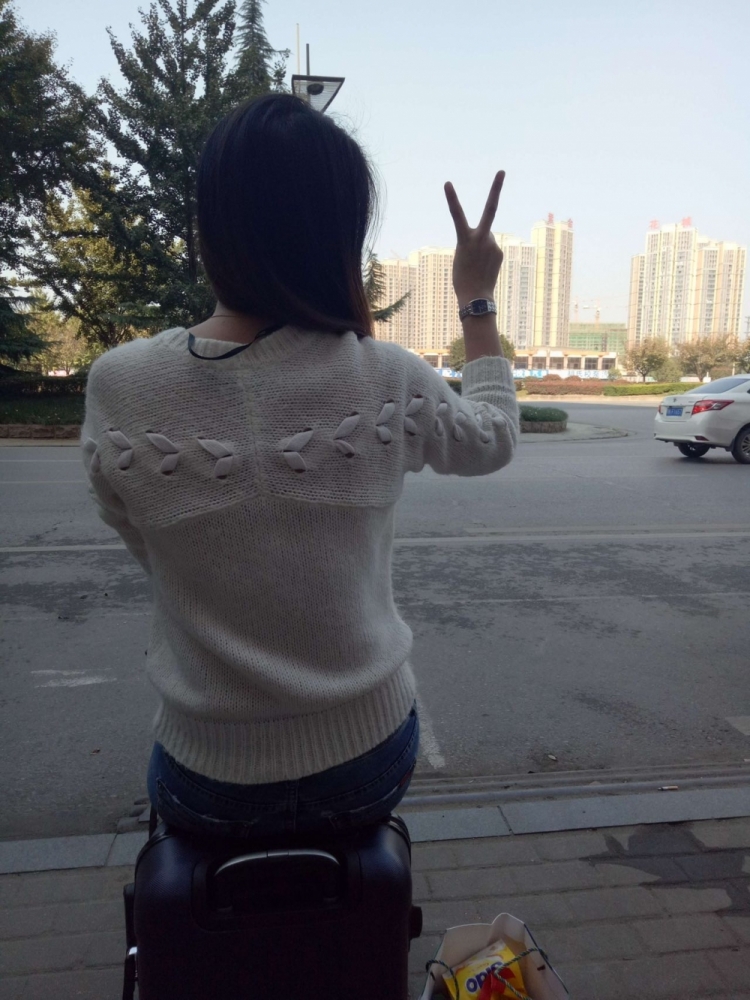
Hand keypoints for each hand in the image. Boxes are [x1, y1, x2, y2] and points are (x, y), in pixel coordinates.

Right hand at [444, 171, 504, 303]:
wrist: (475, 296)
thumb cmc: (462, 278)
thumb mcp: (462, 255)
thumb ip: (475, 240)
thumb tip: (490, 235)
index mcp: (464, 239)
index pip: (456, 214)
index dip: (451, 198)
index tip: (447, 183)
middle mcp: (481, 238)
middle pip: (490, 209)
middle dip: (496, 188)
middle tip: (502, 171)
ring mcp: (492, 244)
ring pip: (487, 238)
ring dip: (481, 247)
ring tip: (476, 264)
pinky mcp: (499, 252)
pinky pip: (491, 248)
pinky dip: (487, 256)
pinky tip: (483, 267)